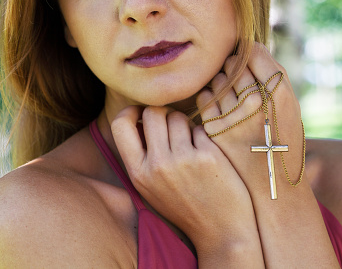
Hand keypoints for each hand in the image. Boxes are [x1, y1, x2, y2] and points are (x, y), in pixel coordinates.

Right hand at [111, 105, 256, 246]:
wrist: (221, 231)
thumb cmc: (185, 206)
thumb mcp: (151, 188)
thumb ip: (142, 157)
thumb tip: (141, 118)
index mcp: (138, 173)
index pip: (120, 124)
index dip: (132, 110)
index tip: (144, 112)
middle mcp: (157, 165)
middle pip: (153, 112)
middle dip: (164, 113)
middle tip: (174, 125)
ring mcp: (183, 160)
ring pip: (178, 117)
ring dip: (185, 124)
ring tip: (192, 143)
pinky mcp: (207, 156)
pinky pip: (200, 129)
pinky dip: (203, 137)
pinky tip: (207, 155)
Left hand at [197, 43, 304, 200]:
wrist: (272, 182)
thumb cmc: (282, 137)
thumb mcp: (289, 103)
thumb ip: (271, 73)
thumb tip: (247, 46)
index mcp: (279, 93)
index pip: (253, 52)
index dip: (250, 55)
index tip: (251, 65)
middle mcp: (255, 103)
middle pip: (234, 64)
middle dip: (235, 69)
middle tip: (243, 86)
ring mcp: (232, 117)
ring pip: (217, 79)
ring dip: (222, 83)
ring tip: (234, 101)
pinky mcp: (213, 129)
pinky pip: (204, 97)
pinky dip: (211, 99)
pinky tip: (223, 111)